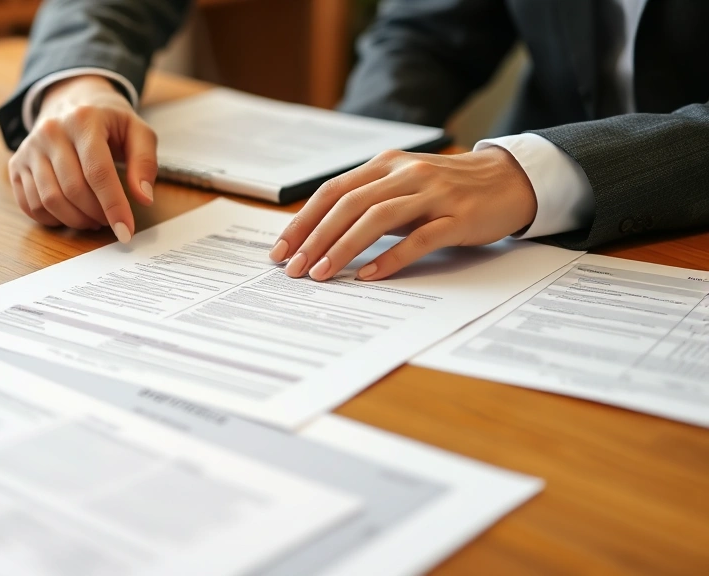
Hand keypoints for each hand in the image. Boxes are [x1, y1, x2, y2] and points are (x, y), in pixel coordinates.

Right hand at [8, 75, 157, 242]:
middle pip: (73, 189)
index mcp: (83, 119)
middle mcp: (50, 131)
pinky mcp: (16, 165)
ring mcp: (29, 148)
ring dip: (76, 220)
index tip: (126, 232)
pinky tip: (71, 214)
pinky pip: (31, 205)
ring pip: (49, 201)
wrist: (70, 101)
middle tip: (110, 220)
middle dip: (96, 214)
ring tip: (93, 218)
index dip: (113, 206)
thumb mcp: (137, 132)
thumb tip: (143, 198)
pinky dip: (53, 219)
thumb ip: (145, 162)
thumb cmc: (108, 122)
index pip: (98, 171)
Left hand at [268, 147, 537, 280]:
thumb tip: (320, 234)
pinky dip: (390, 258)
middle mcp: (405, 174)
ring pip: (376, 219)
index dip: (303, 220)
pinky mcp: (457, 216)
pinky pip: (417, 239)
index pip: (332, 191)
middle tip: (294, 268)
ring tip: (321, 273)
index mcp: (386, 165)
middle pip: (348, 205)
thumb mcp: (403, 186)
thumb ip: (369, 201)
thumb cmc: (448, 188)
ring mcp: (432, 194)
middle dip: (315, 238)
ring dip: (342, 248)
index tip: (281, 249)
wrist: (510, 179)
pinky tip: (367, 275)